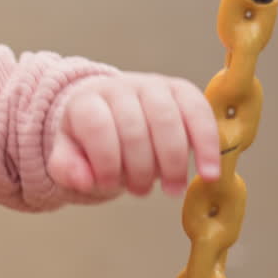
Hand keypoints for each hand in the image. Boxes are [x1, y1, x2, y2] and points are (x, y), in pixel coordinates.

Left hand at [47, 73, 219, 195]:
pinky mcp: (182, 91)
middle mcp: (119, 87)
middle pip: (134, 126)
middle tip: (140, 191)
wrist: (114, 115)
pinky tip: (210, 173)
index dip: (104, 160)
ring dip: (173, 161)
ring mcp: (152, 85)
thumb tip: (83, 180)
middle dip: (139, 167)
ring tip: (173, 190)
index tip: (107, 185)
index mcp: (86, 101)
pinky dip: (207, 144)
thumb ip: (67, 168)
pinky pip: (199, 112)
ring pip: (167, 118)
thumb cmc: (92, 142)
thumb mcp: (70, 156)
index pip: (97, 126)